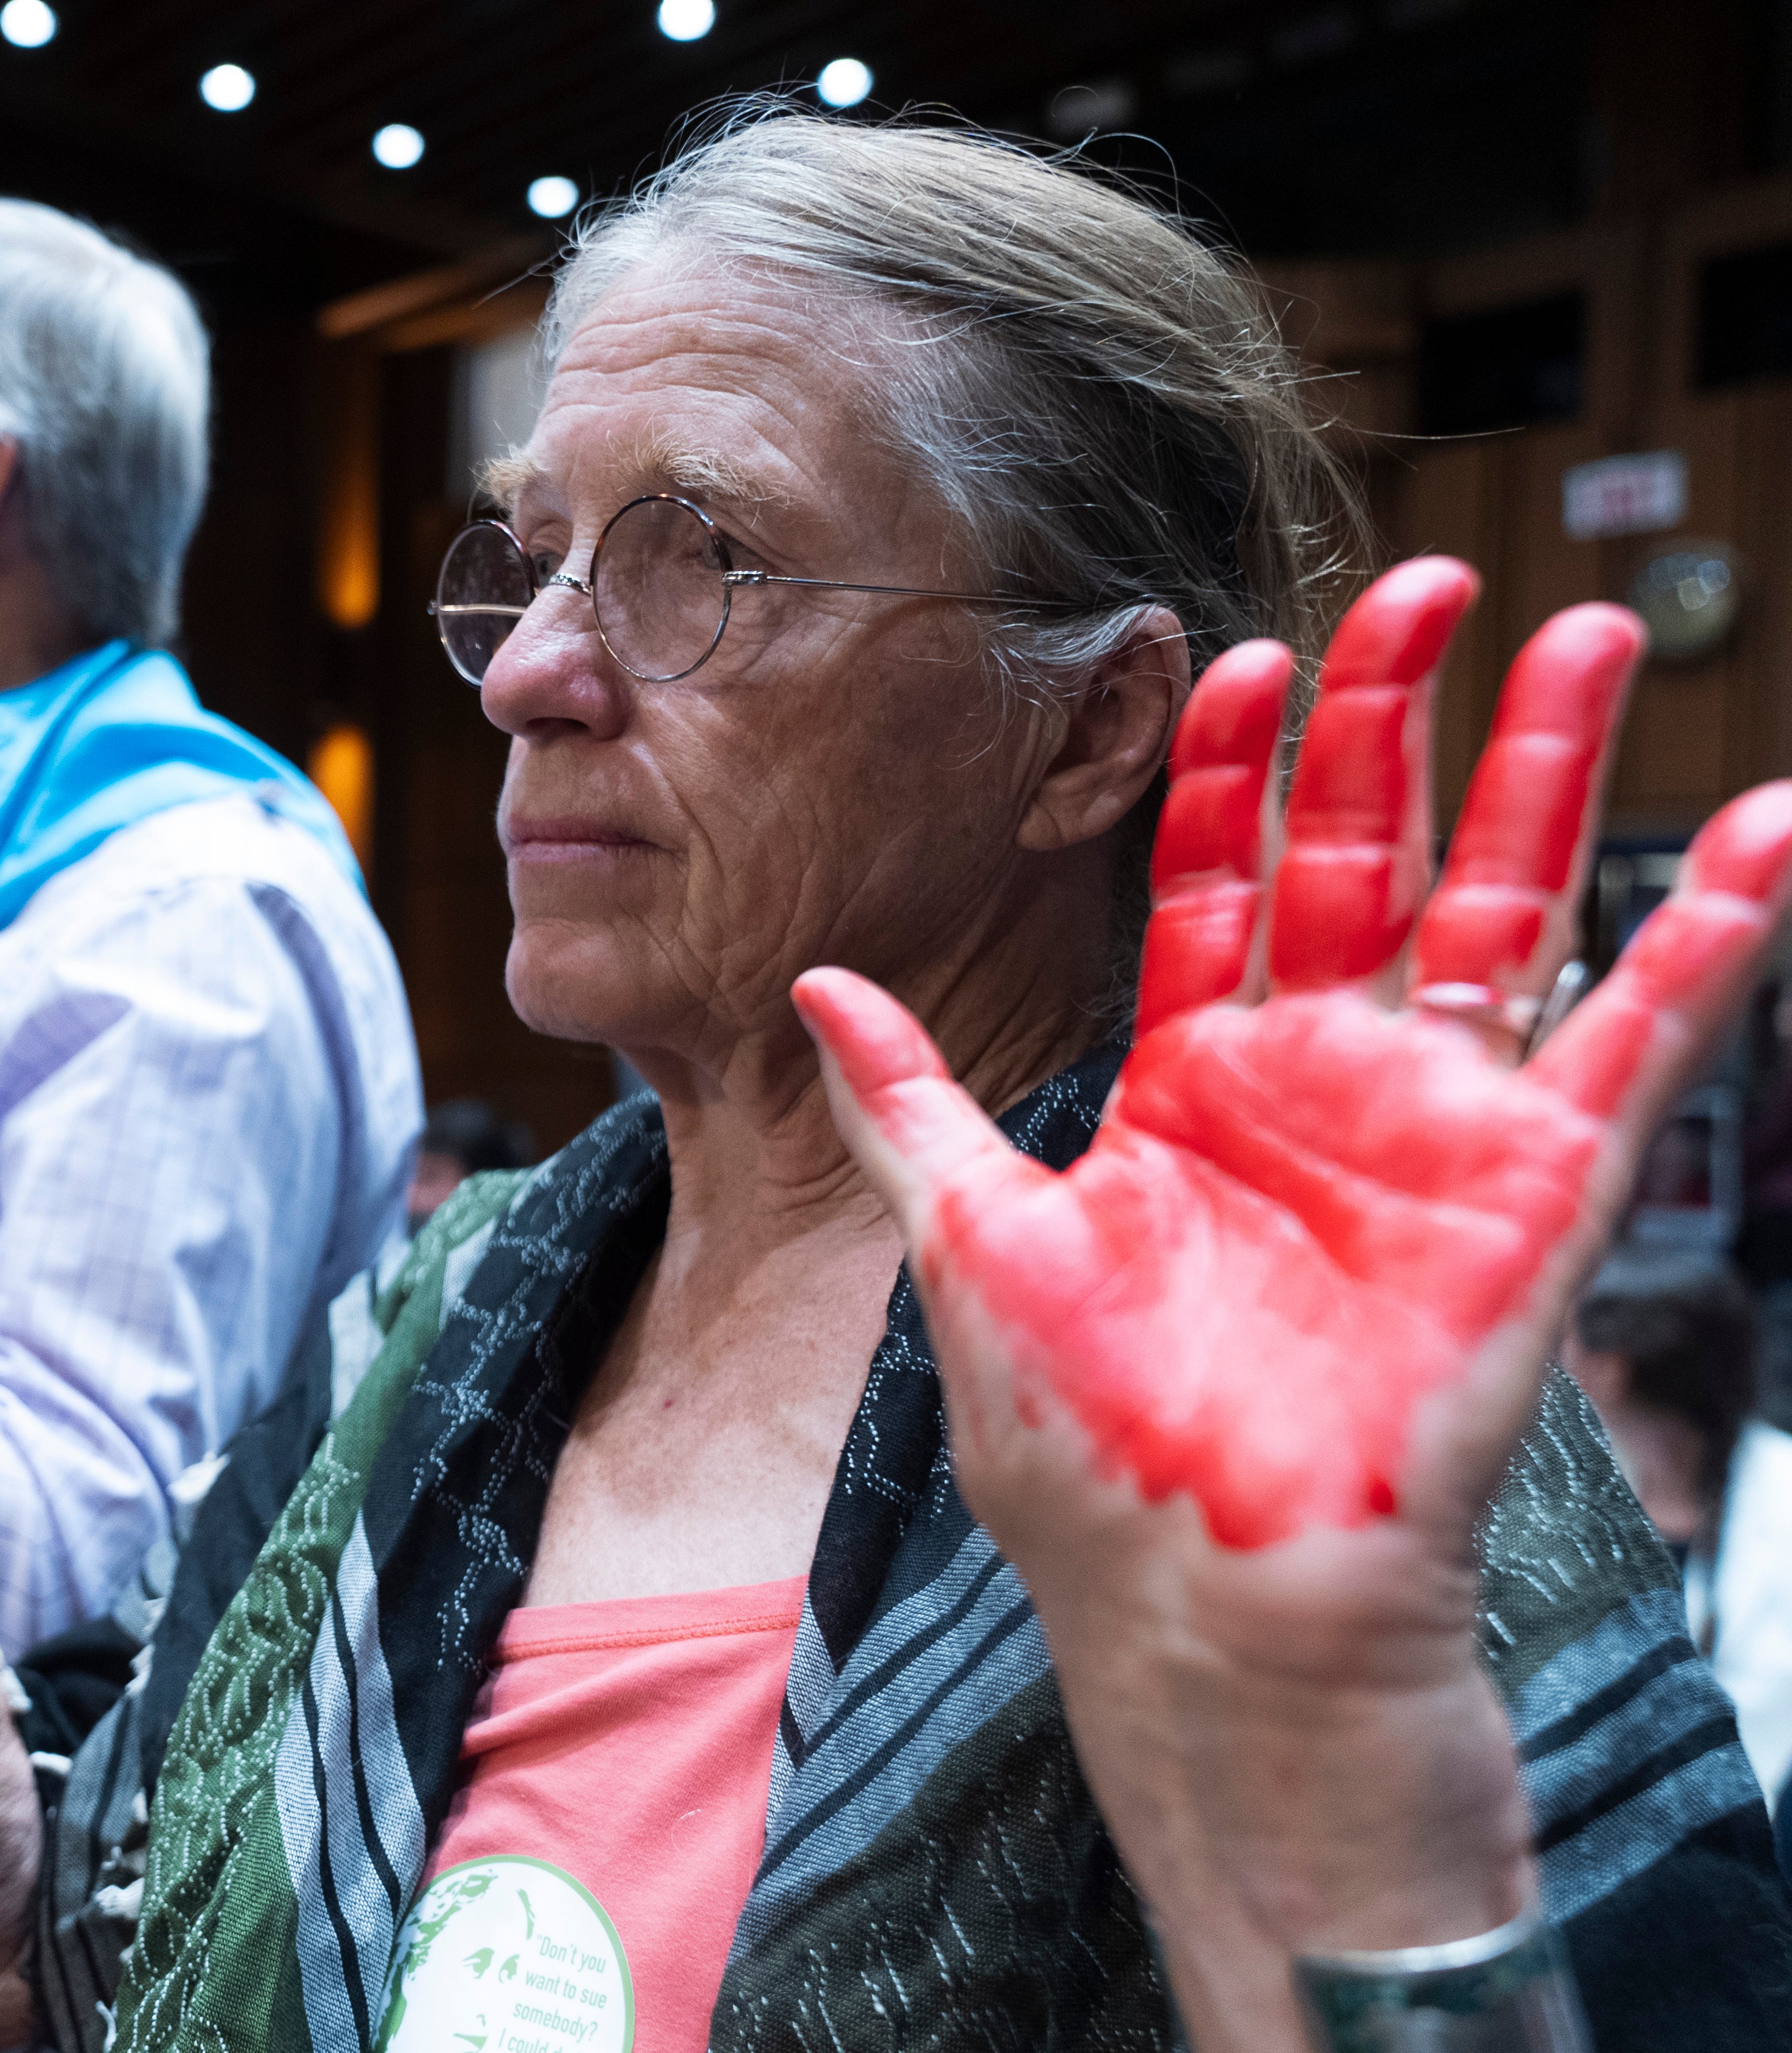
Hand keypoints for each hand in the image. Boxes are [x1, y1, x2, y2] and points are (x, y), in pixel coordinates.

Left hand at [797, 559, 1791, 1995]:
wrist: (1198, 1591)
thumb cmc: (1084, 1442)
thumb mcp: (969, 1240)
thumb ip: (913, 1100)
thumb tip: (815, 986)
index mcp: (1192, 1081)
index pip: (1224, 878)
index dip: (1239, 766)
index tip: (1247, 654)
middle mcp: (1318, 1082)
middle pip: (1371, 854)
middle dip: (1400, 716)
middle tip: (1435, 582)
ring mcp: (1433, 1128)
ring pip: (1505, 909)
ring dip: (1553, 775)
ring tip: (1592, 637)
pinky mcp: (1533, 1193)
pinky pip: (1631, 1043)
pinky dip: (1699, 943)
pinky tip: (1757, 836)